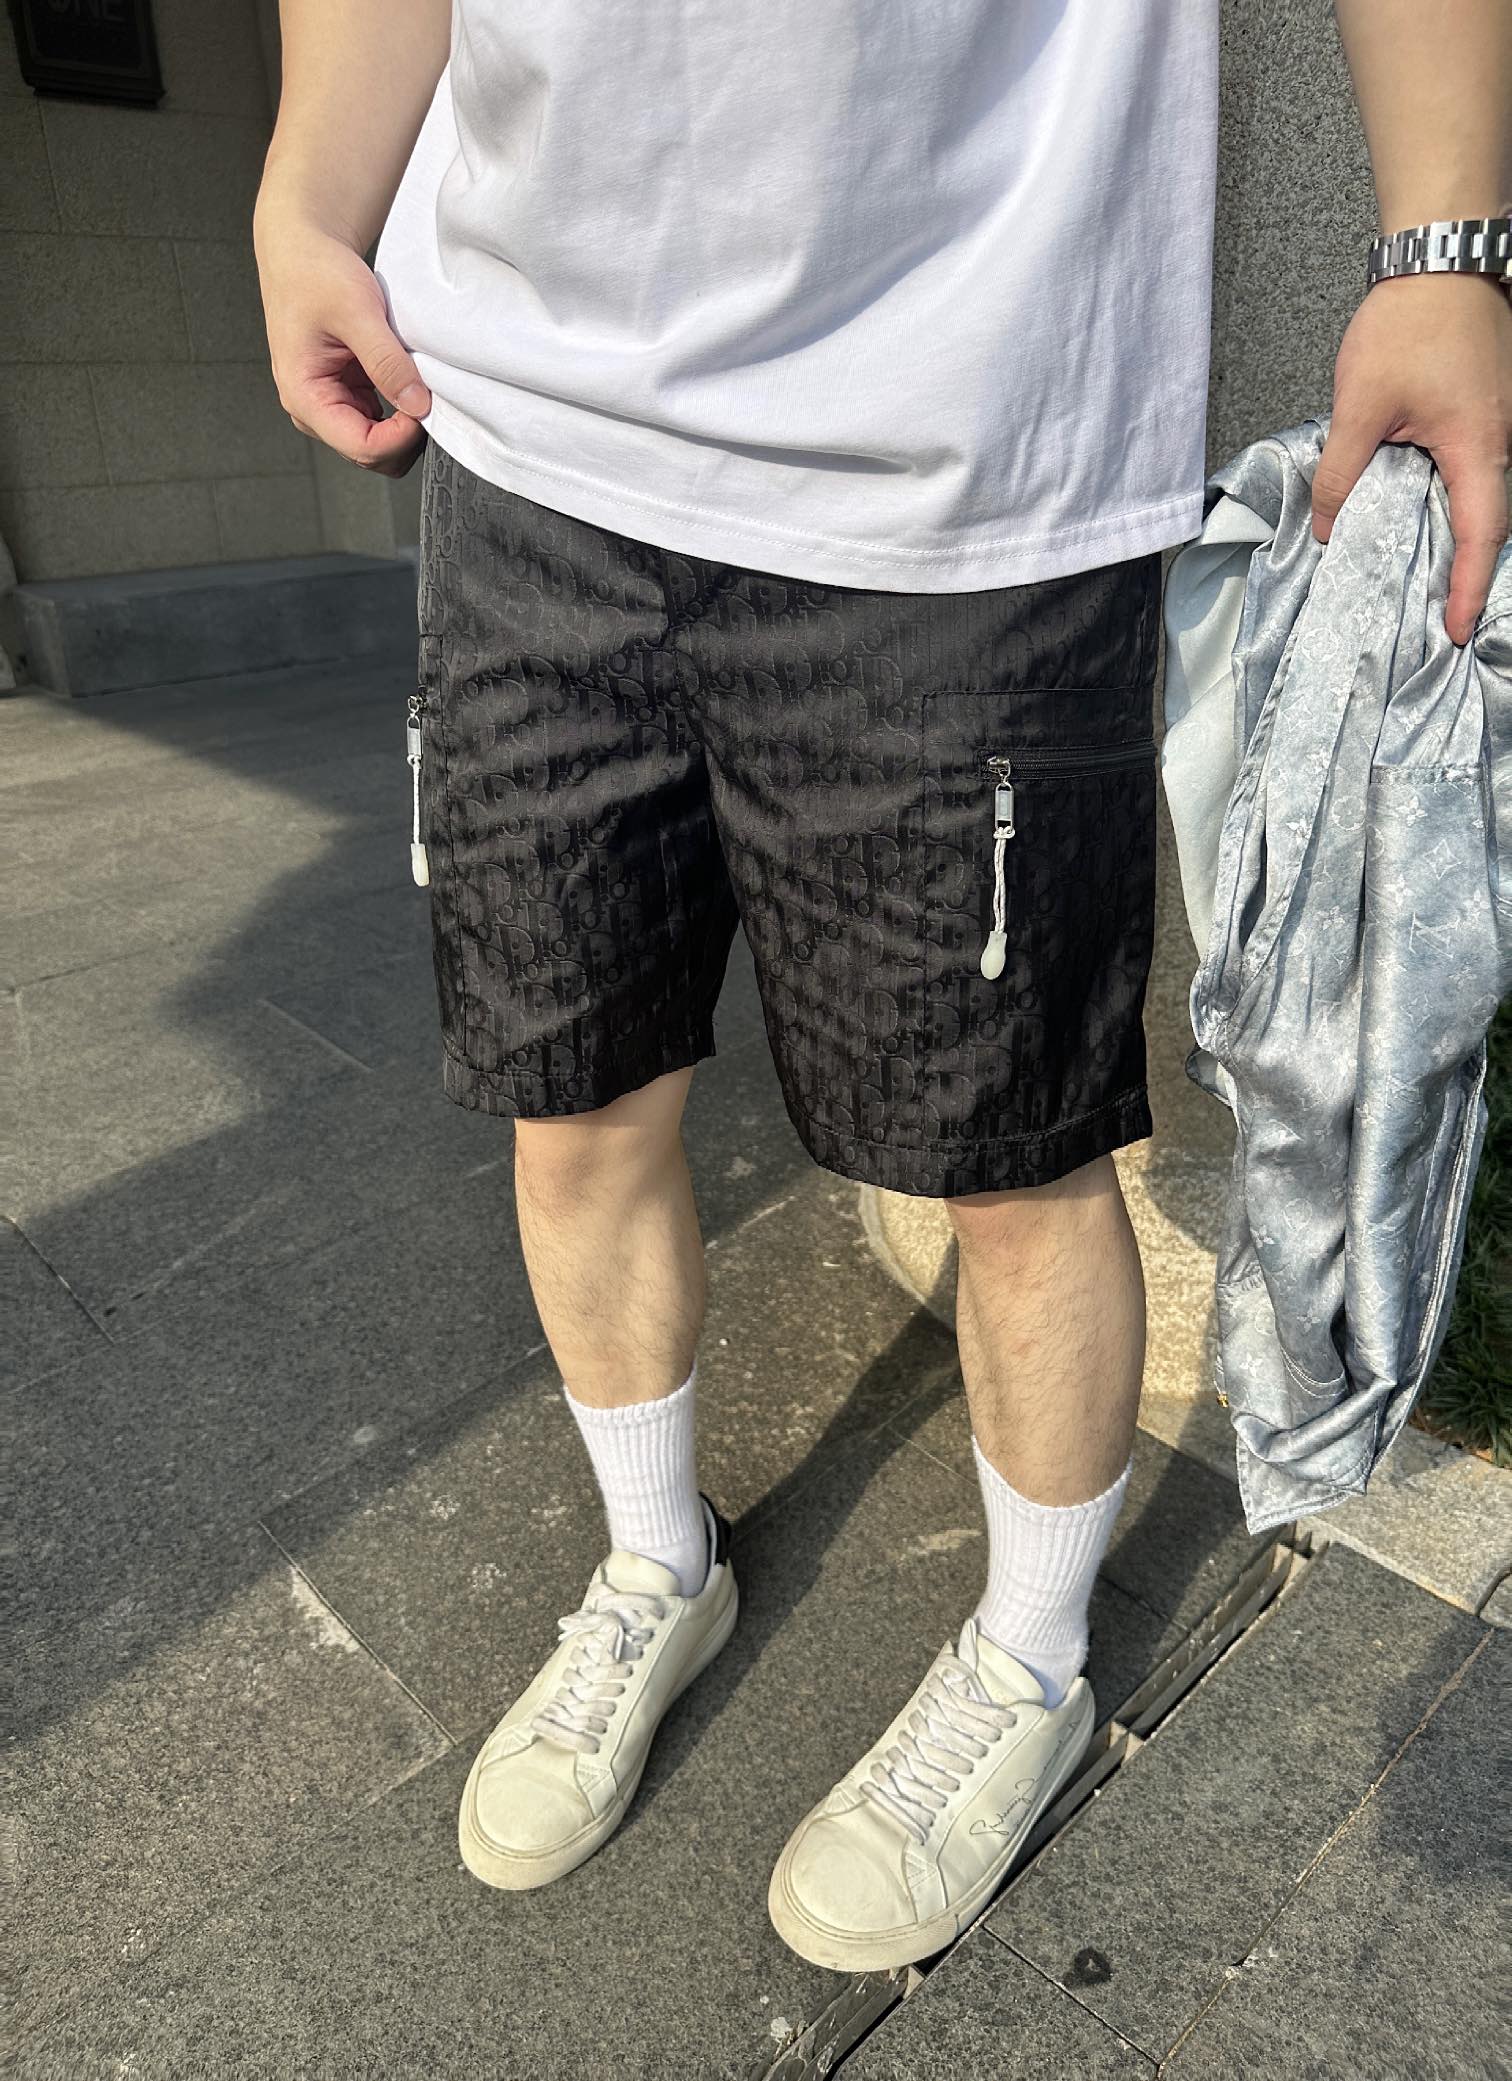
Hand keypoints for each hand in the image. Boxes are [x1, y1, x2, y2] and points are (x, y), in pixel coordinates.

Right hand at [254, 210, 429, 477]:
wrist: (301, 249)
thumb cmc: (316, 273)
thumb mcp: (357, 312)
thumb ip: (387, 362)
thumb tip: (419, 405)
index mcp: (304, 396)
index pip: (362, 447)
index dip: (401, 437)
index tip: (425, 405)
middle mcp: (313, 410)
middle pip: (370, 456)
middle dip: (405, 437)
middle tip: (429, 396)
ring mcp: (330, 405)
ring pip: (378, 445)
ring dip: (404, 426)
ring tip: (419, 385)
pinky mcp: (346, 394)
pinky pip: (380, 423)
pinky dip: (400, 412)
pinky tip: (409, 383)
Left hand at [1312, 272, 1511, 644]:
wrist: (1443, 257)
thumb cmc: (1411, 320)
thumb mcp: (1360, 405)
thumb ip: (1340, 472)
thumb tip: (1327, 528)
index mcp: (1480, 445)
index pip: (1480, 535)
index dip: (1467, 588)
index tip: (1455, 630)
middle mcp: (1505, 439)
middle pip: (1489, 523)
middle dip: (1465, 574)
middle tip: (1437, 619)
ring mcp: (1504, 423)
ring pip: (1484, 497)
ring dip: (1459, 539)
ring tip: (1428, 582)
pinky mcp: (1492, 410)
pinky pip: (1478, 470)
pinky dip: (1456, 502)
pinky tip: (1422, 519)